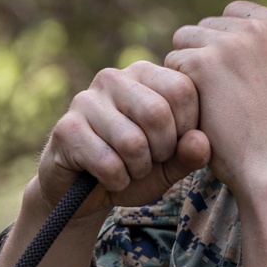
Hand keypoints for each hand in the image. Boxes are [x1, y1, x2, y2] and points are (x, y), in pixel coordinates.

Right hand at [36, 60, 210, 221]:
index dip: (188, 127)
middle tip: (153, 160)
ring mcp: (85, 101)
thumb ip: (192, 152)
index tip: (176, 144)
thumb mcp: (171, 163)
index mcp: (144, 74)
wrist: (85, 192)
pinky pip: (107, 162)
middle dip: (163, 149)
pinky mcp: (66, 129)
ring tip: (130, 169)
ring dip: (138, 169)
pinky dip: (117, 181)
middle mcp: (113, 78)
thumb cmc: (134, 167)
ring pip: (131, 141)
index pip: (182, 89)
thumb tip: (200, 140)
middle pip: (157, 112)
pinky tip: (110, 178)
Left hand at [164, 2, 266, 197]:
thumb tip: (223, 30)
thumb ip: (259, 49)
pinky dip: (178, 90)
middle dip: (205, 56)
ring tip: (212, 104)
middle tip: (223, 97)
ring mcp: (231, 42)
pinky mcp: (204, 62)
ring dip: (188, 70)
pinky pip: (172, 64)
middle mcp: (260, 26)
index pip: (233, 14)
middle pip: (206, 25)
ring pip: (184, 40)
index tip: (233, 78)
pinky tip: (200, 112)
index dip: (225, 46)